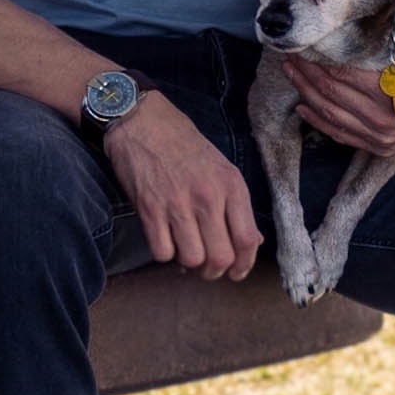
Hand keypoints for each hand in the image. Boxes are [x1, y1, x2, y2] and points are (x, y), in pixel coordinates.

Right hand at [102, 92, 261, 280]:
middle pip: (220, 257)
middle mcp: (208, 197)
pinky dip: (165, 253)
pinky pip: (162, 253)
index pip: (247, 240)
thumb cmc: (184, 145)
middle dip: (214, 272)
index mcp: (231, 185)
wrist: (142, 121)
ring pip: (192, 259)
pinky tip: (165, 240)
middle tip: (207, 267)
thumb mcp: (221, 168)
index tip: (236, 272)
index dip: (243, 265)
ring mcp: (177, 204)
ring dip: (189, 264)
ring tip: (186, 251)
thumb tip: (251, 242)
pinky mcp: (149, 209)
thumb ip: (236, 205)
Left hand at [285, 0, 394, 156]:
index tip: (303, 45)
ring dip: (308, 96)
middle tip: (289, 56)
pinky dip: (323, 123)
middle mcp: (385, 118)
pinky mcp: (383, 146)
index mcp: (394, 89)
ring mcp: (383, 136)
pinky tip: (306, 109)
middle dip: (306, 75)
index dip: (318, 61)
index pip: (342, 75)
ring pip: (333, 117)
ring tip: (292, 75)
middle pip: (331, 95)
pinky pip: (345, 136)